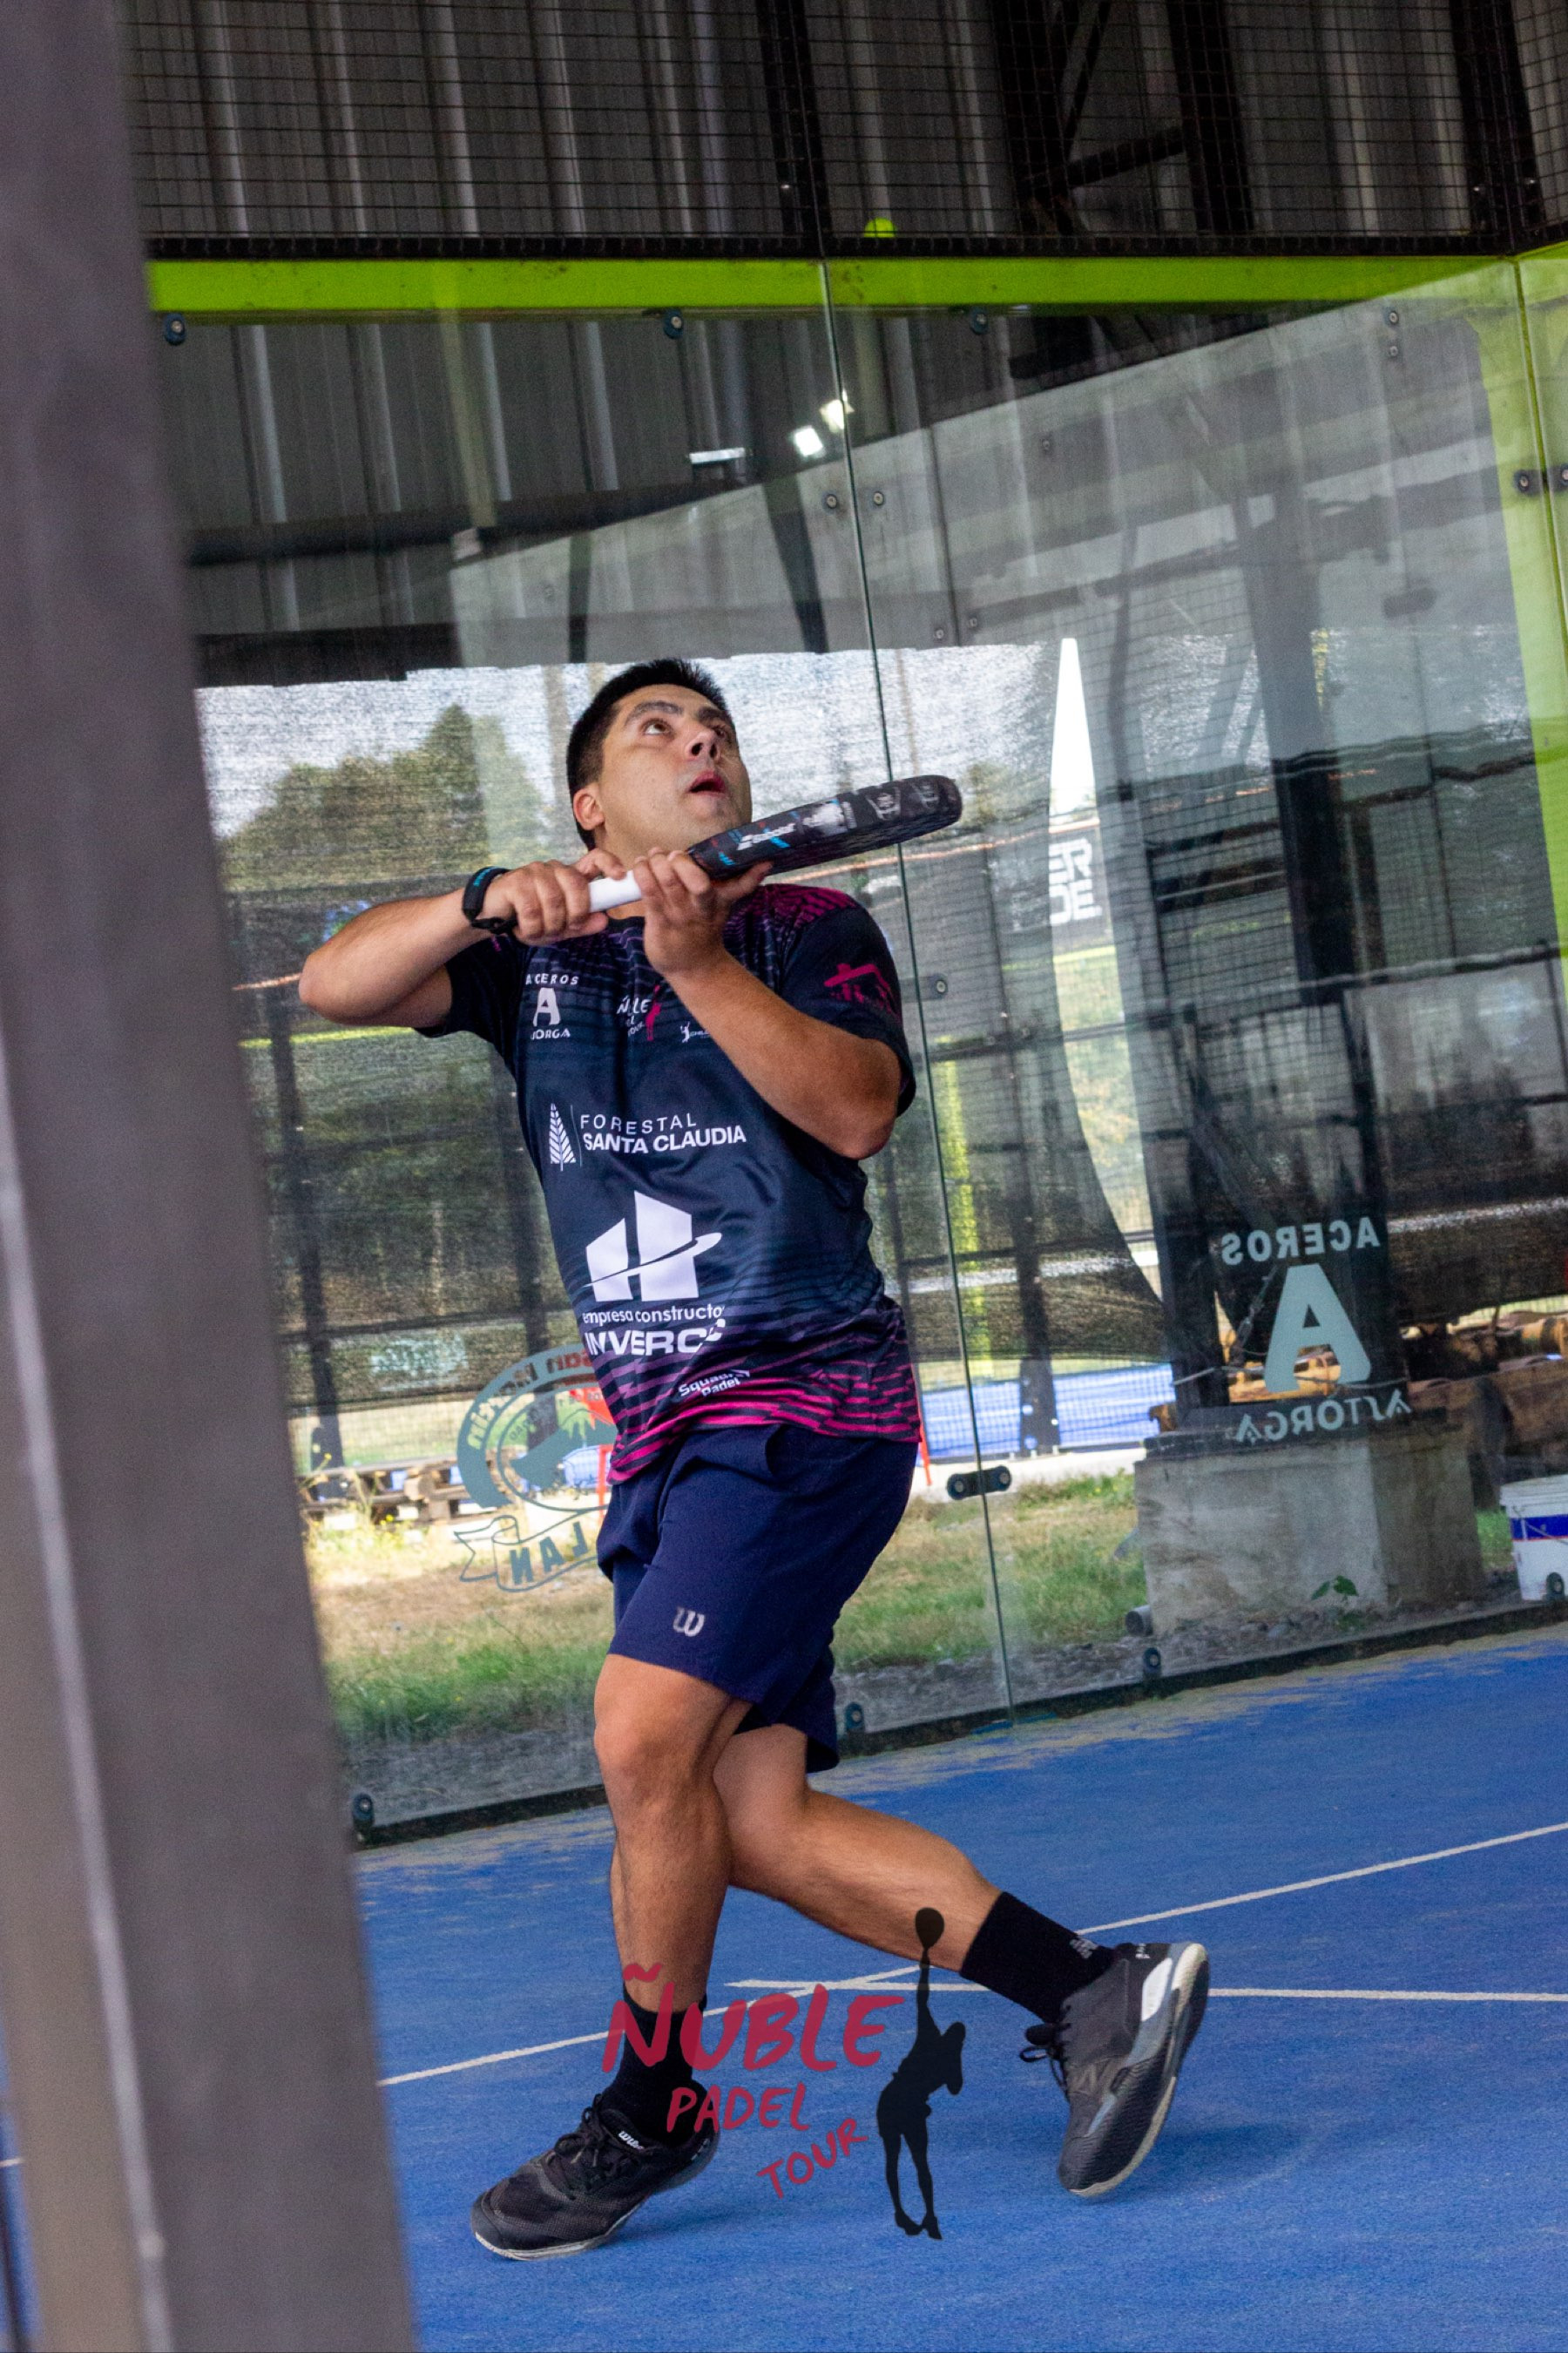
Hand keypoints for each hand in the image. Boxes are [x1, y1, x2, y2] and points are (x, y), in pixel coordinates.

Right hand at [476, 850, 626, 943]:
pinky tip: (525, 930)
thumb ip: (582, 924)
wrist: (491, 916)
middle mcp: (554, 868)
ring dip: (549, 926)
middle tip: (565, 930)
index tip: (620, 877)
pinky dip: (531, 928)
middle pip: (576, 885)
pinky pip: (532, 909)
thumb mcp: (560, 927)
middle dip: (575, 914)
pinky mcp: (515, 881)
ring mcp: (534, 872)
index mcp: (569, 876)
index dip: (610, 864)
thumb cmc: (530, 918)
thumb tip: (604, 920)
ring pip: (554, 901)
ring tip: (540, 933)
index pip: (595, 859)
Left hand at [630, 850, 767, 980]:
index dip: (752, 874)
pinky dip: (642, 874)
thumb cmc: (704, 929)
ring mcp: (680, 915)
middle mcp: (701, 908)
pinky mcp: (659, 921)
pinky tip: (640, 866)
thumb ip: (739, 884)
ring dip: (657, 862)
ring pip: (668, 882)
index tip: (763, 862)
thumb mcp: (724, 908)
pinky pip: (648, 893)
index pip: (741, 886)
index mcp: (720, 901)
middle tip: (673, 855)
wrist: (693, 967)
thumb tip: (765, 862)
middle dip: (681, 860)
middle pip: (697, 881)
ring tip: (651, 857)